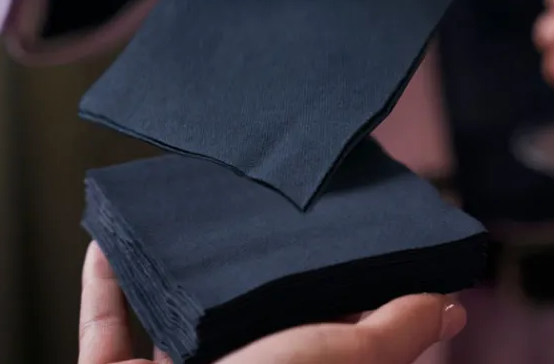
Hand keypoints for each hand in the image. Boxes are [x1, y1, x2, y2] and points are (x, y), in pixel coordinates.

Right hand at [78, 243, 465, 363]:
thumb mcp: (340, 359)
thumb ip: (394, 334)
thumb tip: (450, 306)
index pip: (318, 328)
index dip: (331, 285)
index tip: (339, 231)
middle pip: (239, 318)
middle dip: (243, 269)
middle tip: (255, 205)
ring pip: (168, 319)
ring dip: (168, 270)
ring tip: (181, 216)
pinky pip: (103, 326)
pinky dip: (103, 285)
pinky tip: (106, 242)